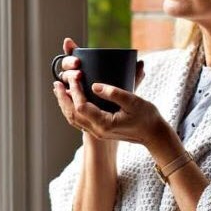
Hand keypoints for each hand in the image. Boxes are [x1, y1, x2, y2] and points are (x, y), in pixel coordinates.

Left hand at [51, 37, 169, 147]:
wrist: (153, 134)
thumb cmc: (146, 117)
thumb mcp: (133, 101)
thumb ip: (114, 93)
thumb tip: (95, 85)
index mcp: (104, 124)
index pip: (82, 106)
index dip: (75, 90)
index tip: (75, 76)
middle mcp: (97, 130)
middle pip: (72, 114)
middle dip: (63, 98)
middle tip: (57, 82)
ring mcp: (97, 132)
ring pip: (74, 119)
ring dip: (65, 104)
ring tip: (59, 89)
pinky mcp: (99, 130)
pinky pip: (80, 120)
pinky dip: (72, 109)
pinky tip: (71, 99)